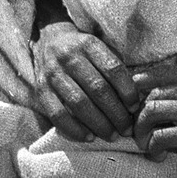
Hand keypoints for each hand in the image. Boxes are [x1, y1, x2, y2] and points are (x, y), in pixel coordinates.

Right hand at [35, 23, 141, 141]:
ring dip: (98, 123)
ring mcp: (53, 74)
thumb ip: (114, 68)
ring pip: (78, 103)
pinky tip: (88, 137)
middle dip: (115, 113)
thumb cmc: (83, 51)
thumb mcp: (99, 48)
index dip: (127, 91)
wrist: (48, 40)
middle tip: (127, 129)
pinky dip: (73, 128)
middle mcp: (69, 57)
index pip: (112, 68)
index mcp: (89, 44)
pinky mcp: (41, 90)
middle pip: (97, 89)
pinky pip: (57, 114)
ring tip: (112, 136)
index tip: (135, 108)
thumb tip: (134, 99)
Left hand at [130, 63, 176, 174]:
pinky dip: (153, 147)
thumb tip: (156, 94)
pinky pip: (161, 136)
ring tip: (144, 142)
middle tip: (135, 129)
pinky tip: (157, 154)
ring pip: (151, 112)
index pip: (160, 72)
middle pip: (152, 93)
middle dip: (137, 113)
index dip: (138, 85)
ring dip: (141, 130)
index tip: (129, 100)